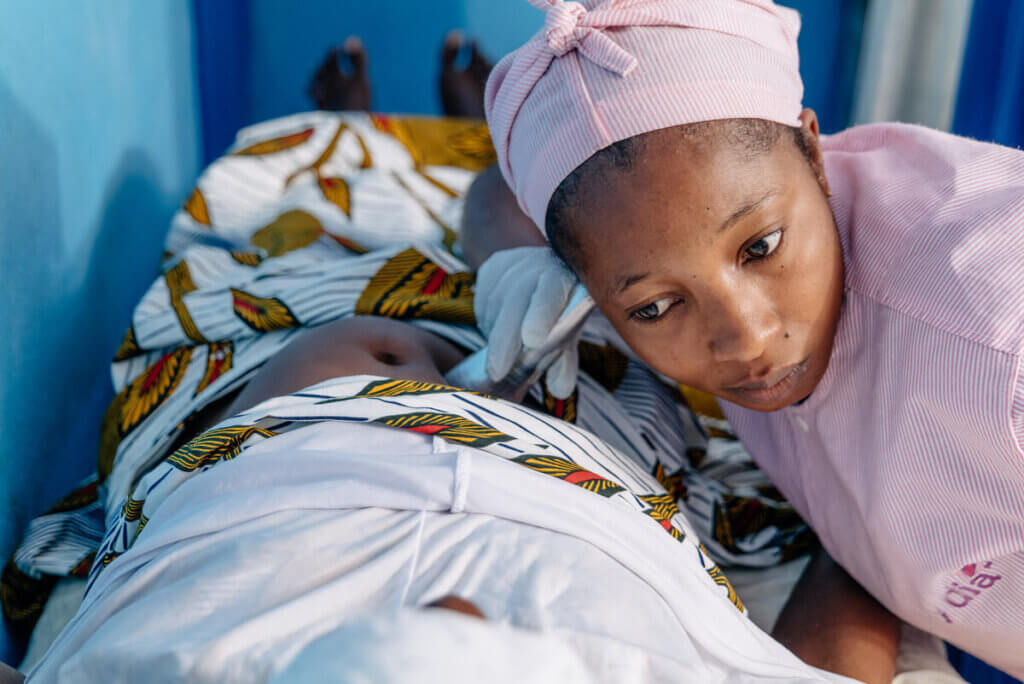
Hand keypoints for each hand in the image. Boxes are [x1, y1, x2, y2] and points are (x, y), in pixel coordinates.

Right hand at [474, 247, 583, 397]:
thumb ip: (564, 364)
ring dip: (495, 332)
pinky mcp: (494, 266)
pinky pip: (482, 299)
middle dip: (505, 338)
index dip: (541, 314)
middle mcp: (542, 265)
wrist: (549, 278)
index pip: (552, 292)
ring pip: (495, 302)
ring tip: (505, 353)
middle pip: (516, 299)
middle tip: (497, 372)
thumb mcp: (569, 338)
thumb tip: (560, 388)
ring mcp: (515, 263)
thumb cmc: (563, 313)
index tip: (532, 341)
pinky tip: (497, 328)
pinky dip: (487, 320)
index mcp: (569, 279)